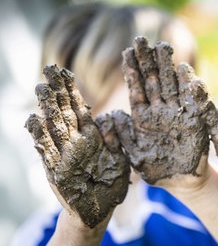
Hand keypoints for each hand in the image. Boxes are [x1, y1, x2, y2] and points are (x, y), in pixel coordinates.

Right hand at [25, 65, 129, 227]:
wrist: (99, 210)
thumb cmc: (111, 183)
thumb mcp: (120, 159)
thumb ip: (115, 138)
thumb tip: (111, 114)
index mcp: (91, 137)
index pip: (79, 108)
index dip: (72, 90)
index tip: (65, 71)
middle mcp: (75, 142)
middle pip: (64, 112)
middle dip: (57, 91)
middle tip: (49, 69)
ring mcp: (64, 154)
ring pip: (54, 127)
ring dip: (47, 108)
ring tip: (41, 88)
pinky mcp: (56, 170)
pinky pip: (47, 151)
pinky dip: (40, 136)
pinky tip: (34, 120)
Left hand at [113, 37, 214, 186]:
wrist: (183, 181)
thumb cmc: (156, 170)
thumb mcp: (135, 156)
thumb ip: (123, 136)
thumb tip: (111, 115)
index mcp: (143, 118)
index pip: (136, 89)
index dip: (131, 70)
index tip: (126, 51)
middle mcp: (160, 111)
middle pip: (153, 81)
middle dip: (148, 60)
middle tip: (142, 39)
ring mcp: (178, 113)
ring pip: (171, 85)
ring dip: (167, 66)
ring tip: (163, 46)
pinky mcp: (194, 119)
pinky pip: (192, 100)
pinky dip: (189, 85)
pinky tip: (184, 69)